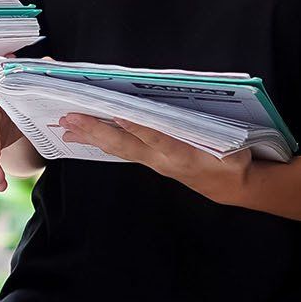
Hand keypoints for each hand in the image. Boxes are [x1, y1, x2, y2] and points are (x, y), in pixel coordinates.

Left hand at [56, 112, 252, 205]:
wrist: (230, 186)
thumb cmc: (233, 161)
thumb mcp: (231, 147)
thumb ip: (215, 134)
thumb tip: (201, 116)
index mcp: (183, 155)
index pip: (157, 138)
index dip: (138, 127)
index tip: (118, 115)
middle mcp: (162, 160)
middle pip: (124, 144)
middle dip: (96, 131)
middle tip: (70, 119)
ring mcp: (154, 162)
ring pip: (118, 148)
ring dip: (92, 136)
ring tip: (67, 126)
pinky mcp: (152, 161)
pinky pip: (123, 150)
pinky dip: (103, 141)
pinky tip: (88, 136)